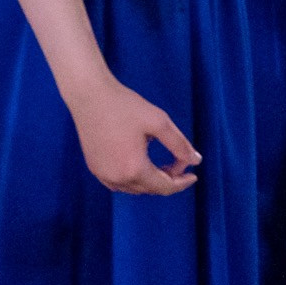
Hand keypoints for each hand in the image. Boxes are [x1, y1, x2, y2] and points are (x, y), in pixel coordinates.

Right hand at [68, 78, 200, 194]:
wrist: (89, 95)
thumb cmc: (125, 106)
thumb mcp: (159, 122)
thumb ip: (180, 144)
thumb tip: (196, 161)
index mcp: (134, 169)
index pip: (164, 187)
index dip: (182, 183)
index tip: (193, 175)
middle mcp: (117, 178)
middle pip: (150, 189)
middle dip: (168, 179)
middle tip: (179, 161)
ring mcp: (103, 175)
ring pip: (135, 188)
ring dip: (152, 180)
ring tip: (163, 164)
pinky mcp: (94, 169)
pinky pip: (120, 183)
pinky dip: (135, 179)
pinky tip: (141, 164)